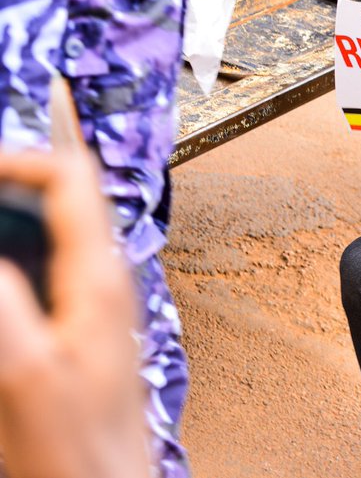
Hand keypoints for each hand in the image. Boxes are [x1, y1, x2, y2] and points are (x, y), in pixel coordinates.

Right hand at [0, 149, 145, 477]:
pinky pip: (51, 261)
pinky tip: (8, 251)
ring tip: (1, 190)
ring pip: (59, 223)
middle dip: (26, 166)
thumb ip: (2, 306)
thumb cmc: (79, 450)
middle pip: (68, 191)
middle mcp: (104, 277)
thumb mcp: (28, 376)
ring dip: (24, 201)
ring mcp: (95, 299)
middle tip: (3, 161)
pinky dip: (24, 242)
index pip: (70, 177)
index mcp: (98, 277)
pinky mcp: (81, 325)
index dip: (16, 158)